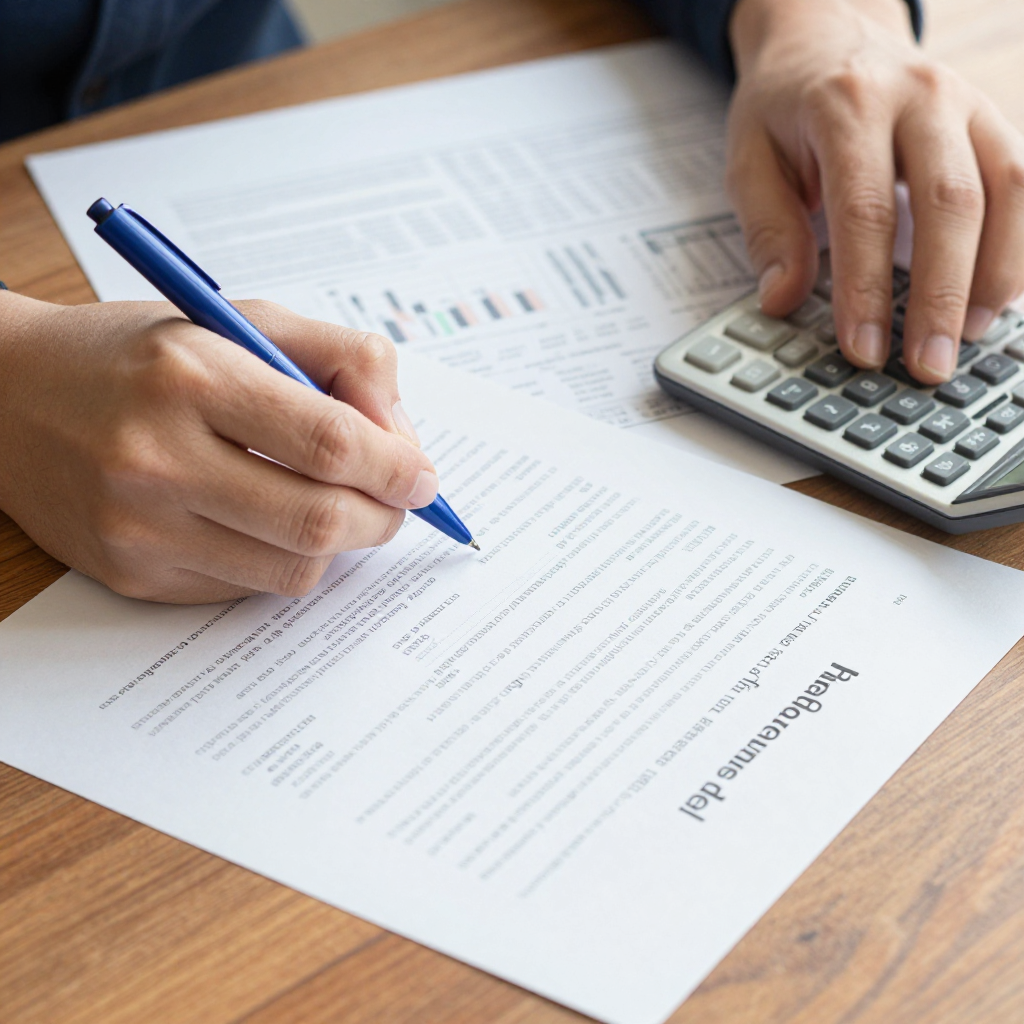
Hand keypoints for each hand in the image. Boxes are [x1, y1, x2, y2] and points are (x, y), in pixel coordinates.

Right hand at [0, 292, 436, 603]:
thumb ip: (338, 358)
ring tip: (334, 505)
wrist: (6, 396)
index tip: (423, 476)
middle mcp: (157, 458)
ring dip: (338, 543)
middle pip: (319, 521)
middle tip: (395, 501)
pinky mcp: (133, 575)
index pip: (329, 442)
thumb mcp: (237, 319)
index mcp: (191, 375)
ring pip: (293, 569)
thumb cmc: (137, 355)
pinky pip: (248, 588)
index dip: (396, 466)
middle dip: (382, 517)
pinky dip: (282, 559)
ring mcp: (139, 528)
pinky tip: (267, 521)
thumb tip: (401, 436)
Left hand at [727, 0, 1023, 382]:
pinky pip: (1022, 183)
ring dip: (993, 273)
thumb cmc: (785, 104)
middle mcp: (919, 95)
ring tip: (966, 338)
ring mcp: (967, 102)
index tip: (864, 349)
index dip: (866, 288)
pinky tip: (993, 296)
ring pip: (1006, 189)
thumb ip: (767, 228)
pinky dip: (1015, 245)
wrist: (828, 29)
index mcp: (847, 104)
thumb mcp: (748, 157)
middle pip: (949, 202)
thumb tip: (782, 299)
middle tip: (928, 366)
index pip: (864, 210)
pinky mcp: (992, 120)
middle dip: (942, 294)